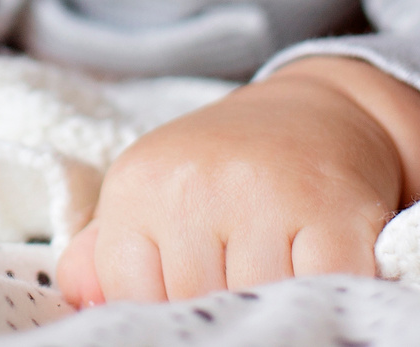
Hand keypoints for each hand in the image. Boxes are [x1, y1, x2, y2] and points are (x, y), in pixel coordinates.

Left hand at [57, 56, 419, 304]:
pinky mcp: (337, 214)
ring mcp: (268, 197)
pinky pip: (324, 292)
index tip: (185, 298)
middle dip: (215, 308)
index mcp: (141, 181)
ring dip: (269, 309)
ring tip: (273, 282)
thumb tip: (82, 301)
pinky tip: (317, 283)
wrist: (320, 108)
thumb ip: (107, 252)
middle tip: (234, 286)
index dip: (161, 310)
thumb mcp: (153, 192)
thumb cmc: (226, 167)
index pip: (130, 294)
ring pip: (255, 305)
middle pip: (193, 303)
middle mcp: (196, 183)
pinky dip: (324, 302)